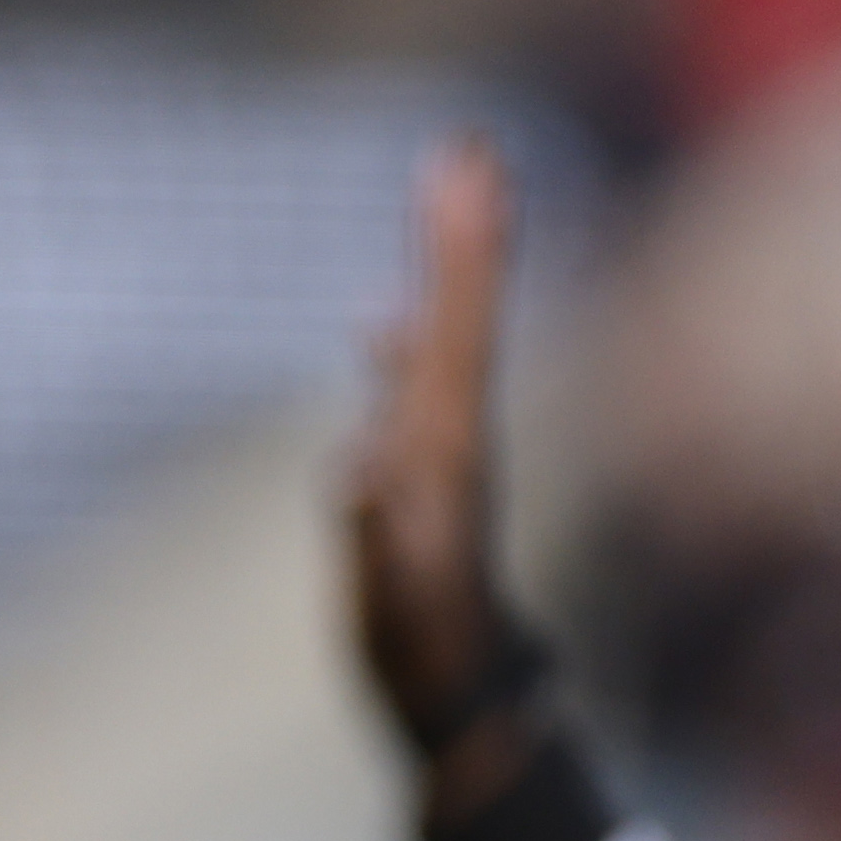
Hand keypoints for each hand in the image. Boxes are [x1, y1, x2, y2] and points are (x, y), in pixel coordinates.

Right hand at [344, 137, 535, 791]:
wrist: (455, 693)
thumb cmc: (419, 649)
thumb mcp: (392, 594)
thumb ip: (376, 528)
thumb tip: (365, 461)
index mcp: (448, 447)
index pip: (457, 327)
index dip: (459, 247)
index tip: (470, 172)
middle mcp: (453, 434)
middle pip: (462, 313)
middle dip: (464, 230)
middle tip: (474, 147)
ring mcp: (437, 450)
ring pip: (442, 341)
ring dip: (445, 269)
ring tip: (449, 195)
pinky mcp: (419, 475)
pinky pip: (413, 390)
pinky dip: (403, 347)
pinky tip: (376, 323)